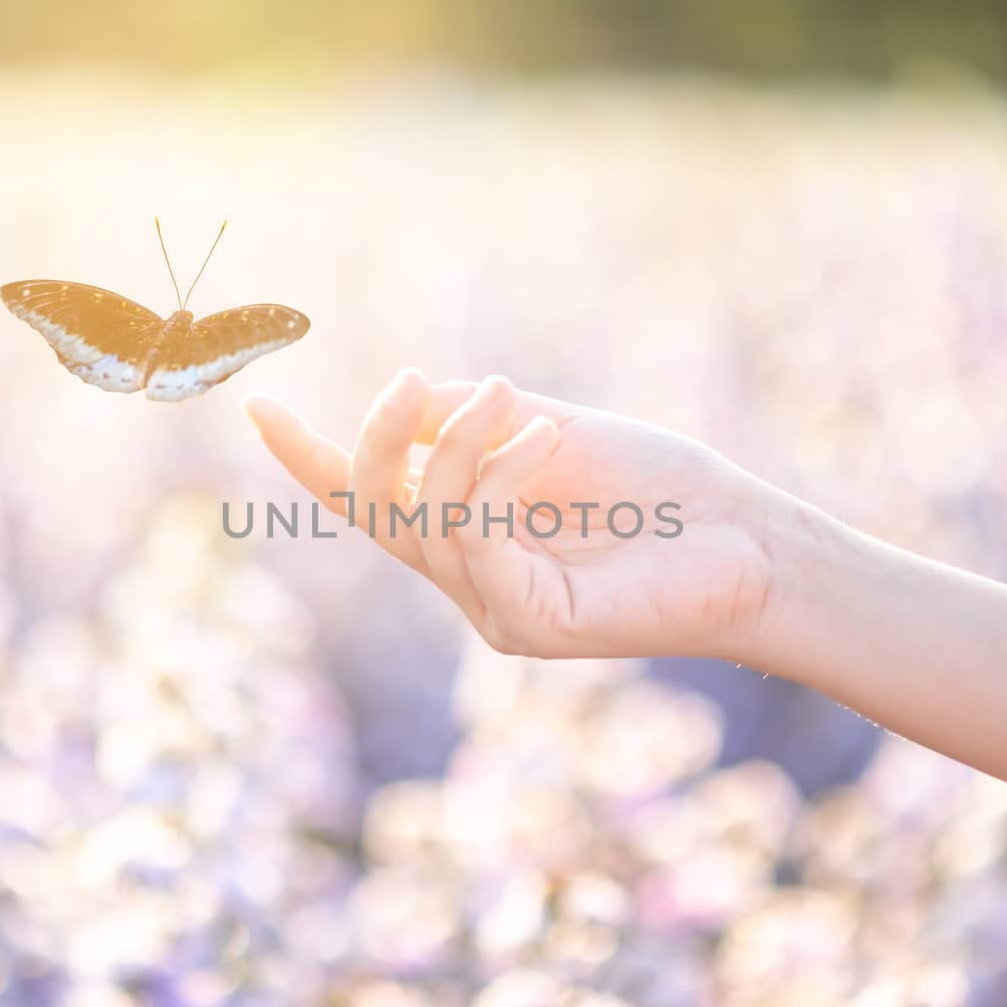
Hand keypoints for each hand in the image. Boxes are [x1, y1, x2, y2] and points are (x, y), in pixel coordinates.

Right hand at [243, 371, 789, 660]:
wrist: (747, 540)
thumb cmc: (659, 487)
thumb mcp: (551, 432)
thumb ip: (473, 423)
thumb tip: (405, 399)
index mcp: (469, 530)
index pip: (372, 499)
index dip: (311, 459)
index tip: (259, 409)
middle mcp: (470, 578)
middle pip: (377, 511)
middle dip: (372, 443)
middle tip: (406, 381)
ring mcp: (495, 609)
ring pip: (425, 521)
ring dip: (456, 447)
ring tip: (502, 396)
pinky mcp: (529, 624)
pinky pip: (478, 539)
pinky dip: (498, 477)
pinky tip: (540, 437)